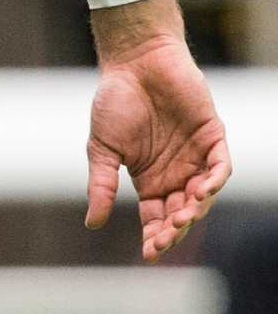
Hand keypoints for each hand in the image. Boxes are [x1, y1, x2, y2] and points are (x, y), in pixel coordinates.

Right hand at [84, 0, 230, 260]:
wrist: (134, 60)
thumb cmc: (114, 100)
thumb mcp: (102, 147)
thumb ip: (101, 184)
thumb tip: (93, 223)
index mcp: (149, 179)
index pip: (156, 218)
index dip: (155, 237)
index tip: (149, 252)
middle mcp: (176, 173)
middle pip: (181, 212)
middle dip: (175, 229)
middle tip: (164, 237)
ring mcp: (196, 156)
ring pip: (203, 195)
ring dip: (195, 209)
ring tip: (182, 215)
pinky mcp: (212, 137)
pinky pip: (221, 166)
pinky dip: (214, 181)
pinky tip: (201, 190)